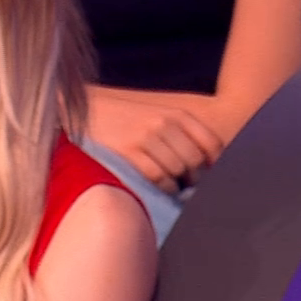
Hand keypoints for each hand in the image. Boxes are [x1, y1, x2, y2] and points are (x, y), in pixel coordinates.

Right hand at [88, 91, 225, 194]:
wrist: (84, 111)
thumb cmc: (125, 119)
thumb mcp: (158, 116)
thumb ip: (181, 133)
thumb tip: (206, 162)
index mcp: (176, 114)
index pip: (211, 143)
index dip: (216, 163)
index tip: (212, 175)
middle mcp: (164, 123)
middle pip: (196, 160)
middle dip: (197, 178)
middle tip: (190, 186)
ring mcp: (146, 137)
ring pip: (178, 170)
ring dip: (179, 185)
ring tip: (174, 188)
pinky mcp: (128, 152)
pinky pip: (157, 177)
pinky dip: (164, 187)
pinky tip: (161, 189)